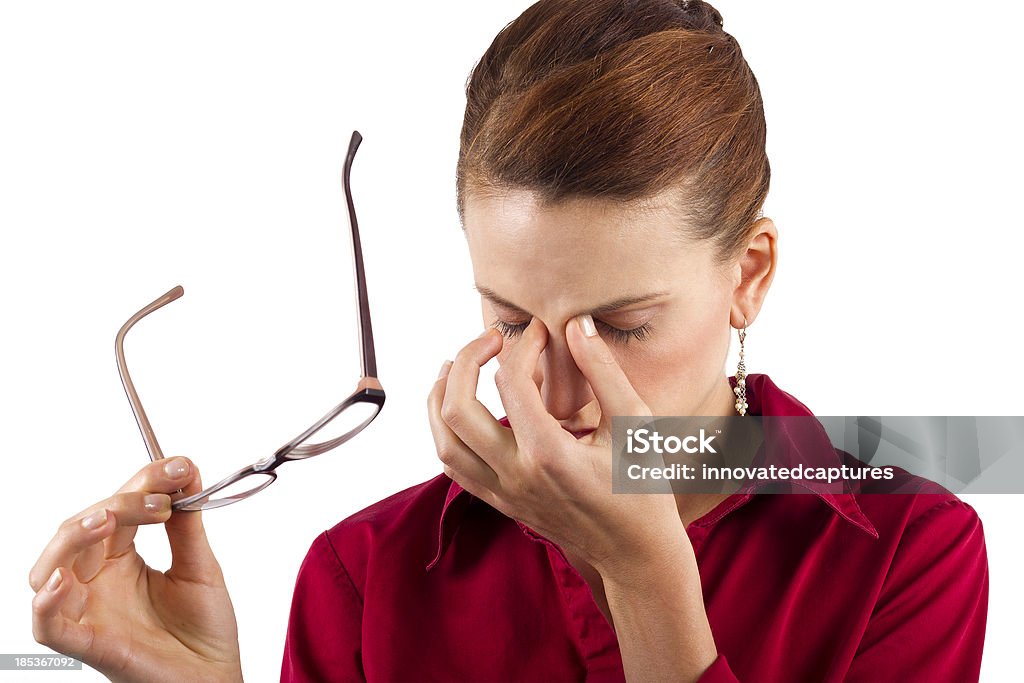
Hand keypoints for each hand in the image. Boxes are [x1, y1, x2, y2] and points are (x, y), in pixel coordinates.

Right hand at [29, 457, 242, 682]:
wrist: (216, 678)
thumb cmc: (205, 630)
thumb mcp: (200, 566)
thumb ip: (187, 523)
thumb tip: (186, 472)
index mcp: (122, 559)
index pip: (118, 508)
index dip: (143, 482)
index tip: (179, 467)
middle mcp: (99, 581)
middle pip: (82, 529)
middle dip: (119, 502)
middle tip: (161, 496)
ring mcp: (90, 611)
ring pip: (53, 566)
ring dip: (75, 535)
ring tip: (108, 518)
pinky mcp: (90, 644)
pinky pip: (49, 626)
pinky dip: (46, 602)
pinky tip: (61, 580)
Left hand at [426, 316, 684, 576]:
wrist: (634, 552)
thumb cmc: (641, 486)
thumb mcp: (634, 422)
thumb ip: (603, 371)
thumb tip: (576, 325)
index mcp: (549, 454)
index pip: (512, 382)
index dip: (522, 345)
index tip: (540, 331)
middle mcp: (516, 475)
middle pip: (457, 409)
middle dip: (466, 361)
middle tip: (491, 337)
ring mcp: (503, 492)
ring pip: (444, 439)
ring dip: (441, 396)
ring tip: (456, 365)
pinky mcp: (500, 502)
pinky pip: (453, 466)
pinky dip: (446, 431)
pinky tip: (460, 409)